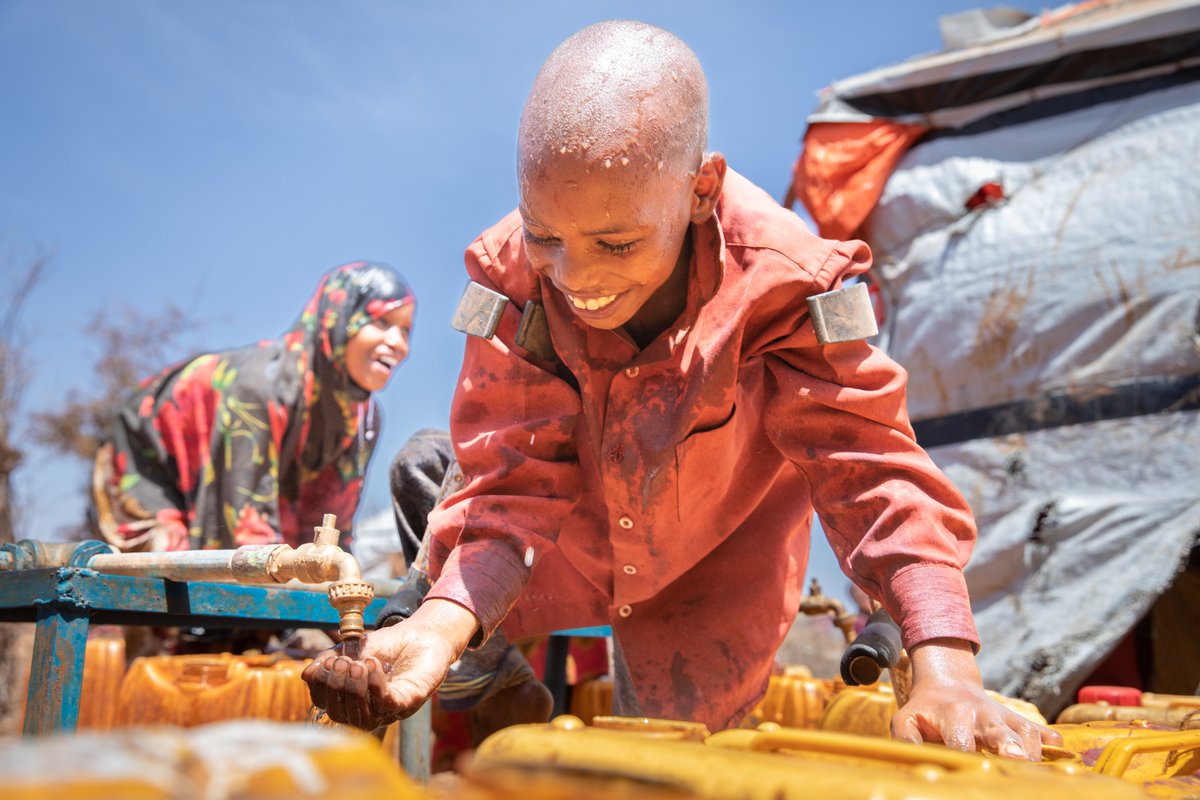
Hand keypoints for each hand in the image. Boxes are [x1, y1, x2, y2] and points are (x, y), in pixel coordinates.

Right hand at [302, 598, 478, 730]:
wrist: (423, 635)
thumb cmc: (389, 646)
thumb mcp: (353, 648)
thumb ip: (331, 659)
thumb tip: (307, 674)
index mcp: (351, 700)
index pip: (326, 705)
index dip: (320, 687)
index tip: (326, 662)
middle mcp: (369, 710)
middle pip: (341, 716)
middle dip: (336, 688)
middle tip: (342, 662)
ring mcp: (389, 711)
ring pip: (363, 718)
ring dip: (354, 691)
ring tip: (357, 664)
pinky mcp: (409, 702)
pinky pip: (388, 704)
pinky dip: (375, 686)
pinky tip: (372, 664)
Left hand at [891, 638, 1061, 759]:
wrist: (948, 682)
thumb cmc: (925, 710)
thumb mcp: (906, 720)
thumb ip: (906, 740)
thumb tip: (909, 762)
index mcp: (953, 714)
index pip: (961, 740)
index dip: (964, 756)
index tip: (969, 769)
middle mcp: (983, 715)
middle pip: (1000, 732)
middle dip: (1008, 745)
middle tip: (1015, 757)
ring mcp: (1004, 717)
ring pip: (1026, 732)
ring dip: (1032, 750)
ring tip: (1035, 768)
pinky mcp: (1019, 720)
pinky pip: (1042, 730)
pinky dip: (1052, 742)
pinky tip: (1059, 752)